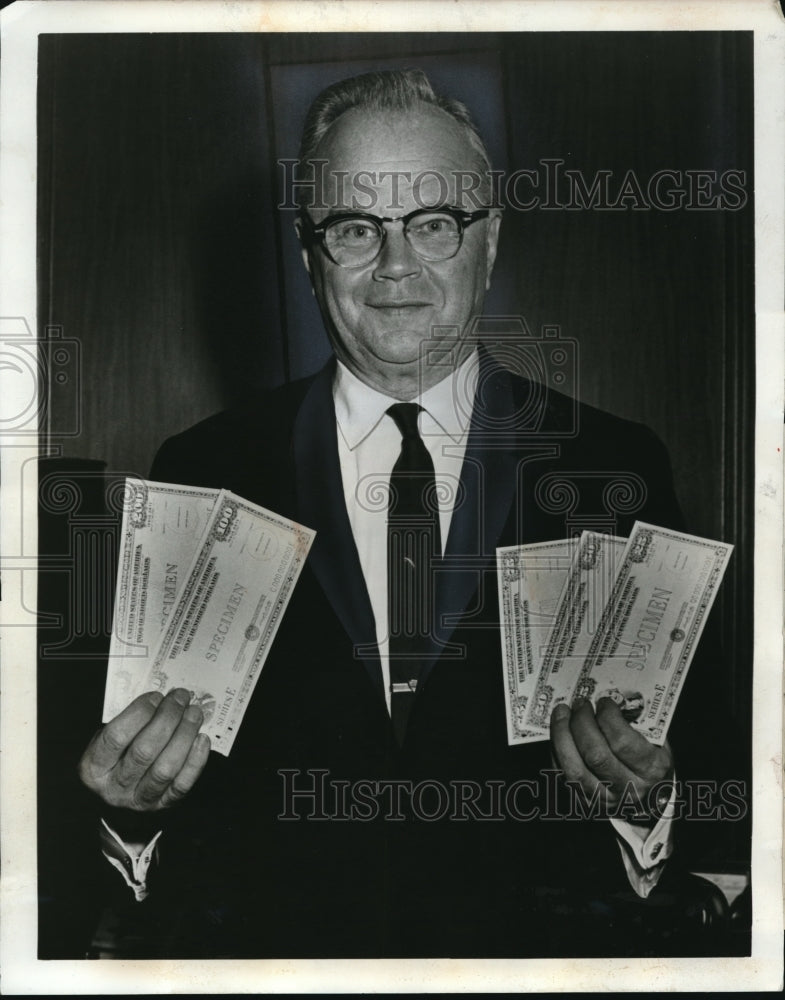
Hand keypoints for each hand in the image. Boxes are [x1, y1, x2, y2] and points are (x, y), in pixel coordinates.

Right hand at [78, 688, 210, 811]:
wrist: (118, 793)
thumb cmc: (116, 756)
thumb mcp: (107, 738)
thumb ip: (129, 721)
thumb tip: (163, 700)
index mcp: (94, 766)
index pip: (116, 737)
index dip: (139, 713)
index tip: (156, 696)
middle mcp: (114, 787)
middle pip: (144, 751)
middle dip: (167, 719)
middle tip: (181, 698)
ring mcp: (139, 799)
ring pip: (165, 769)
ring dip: (184, 736)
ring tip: (194, 714)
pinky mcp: (162, 805)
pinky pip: (182, 784)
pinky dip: (196, 760)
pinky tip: (202, 739)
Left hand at [550, 696, 673, 820]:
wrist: (650, 800)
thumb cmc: (651, 763)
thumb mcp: (658, 742)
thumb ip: (637, 722)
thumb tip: (607, 698)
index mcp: (651, 770)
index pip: (622, 742)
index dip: (607, 717)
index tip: (603, 701)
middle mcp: (629, 788)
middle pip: (595, 754)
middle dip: (582, 722)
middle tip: (580, 703)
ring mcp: (605, 799)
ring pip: (574, 769)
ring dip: (562, 735)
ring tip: (562, 713)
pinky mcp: (585, 801)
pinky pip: (562, 775)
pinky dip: (557, 750)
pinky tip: (559, 732)